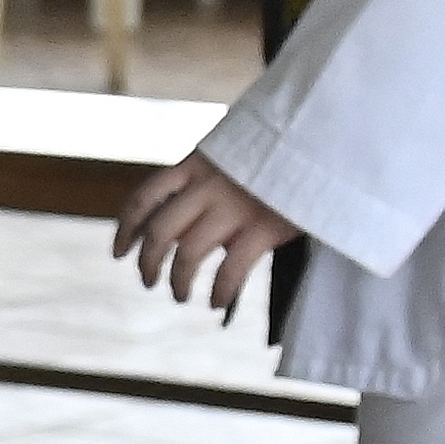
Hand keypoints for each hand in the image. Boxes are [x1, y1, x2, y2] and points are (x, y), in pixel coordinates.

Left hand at [111, 151, 295, 322]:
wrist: (326, 140)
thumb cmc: (279, 152)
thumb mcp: (232, 154)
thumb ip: (205, 182)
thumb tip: (180, 228)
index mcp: (197, 164)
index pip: (145, 198)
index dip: (125, 229)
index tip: (118, 252)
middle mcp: (208, 185)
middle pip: (159, 233)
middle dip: (147, 263)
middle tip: (149, 281)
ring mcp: (235, 206)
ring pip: (188, 255)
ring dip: (178, 283)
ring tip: (181, 296)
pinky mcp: (264, 227)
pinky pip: (230, 271)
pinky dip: (218, 292)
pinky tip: (216, 303)